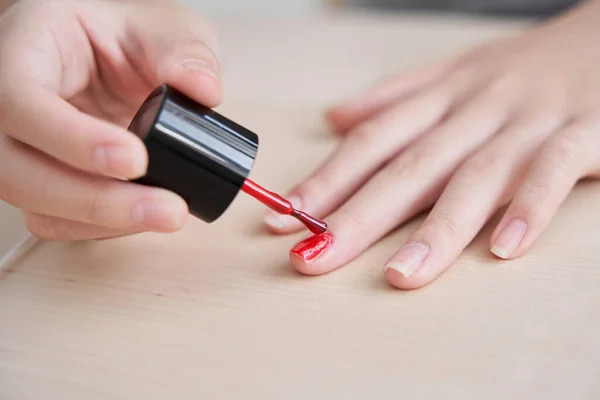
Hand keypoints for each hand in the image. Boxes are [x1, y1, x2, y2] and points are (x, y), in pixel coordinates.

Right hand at [0, 0, 220, 239]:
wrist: (125, 59)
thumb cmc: (132, 37)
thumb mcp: (164, 27)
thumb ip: (185, 53)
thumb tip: (203, 91)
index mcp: (27, 47)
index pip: (19, 98)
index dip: (71, 138)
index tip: (137, 159)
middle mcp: (10, 100)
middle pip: (15, 166)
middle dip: (94, 199)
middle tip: (165, 208)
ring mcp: (22, 145)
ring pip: (33, 201)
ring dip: (102, 220)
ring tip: (167, 213)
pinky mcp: (43, 178)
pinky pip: (55, 219)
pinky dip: (101, 226)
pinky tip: (143, 213)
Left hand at [265, 1, 599, 288]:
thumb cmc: (526, 64)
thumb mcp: (455, 69)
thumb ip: (395, 95)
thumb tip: (335, 118)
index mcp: (441, 98)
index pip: (372, 142)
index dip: (326, 180)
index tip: (284, 220)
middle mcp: (475, 110)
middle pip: (408, 167)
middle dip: (357, 216)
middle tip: (313, 259)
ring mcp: (527, 122)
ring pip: (473, 177)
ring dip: (435, 229)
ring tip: (400, 276)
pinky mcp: (582, 135)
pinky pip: (551, 173)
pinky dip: (528, 209)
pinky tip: (503, 251)